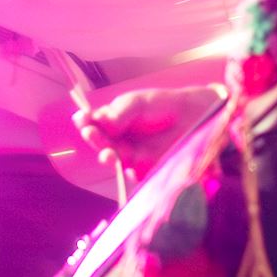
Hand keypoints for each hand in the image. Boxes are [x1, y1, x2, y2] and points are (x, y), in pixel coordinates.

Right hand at [74, 85, 221, 182]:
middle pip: (101, 144)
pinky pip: (135, 175)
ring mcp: (130, 156)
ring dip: (108, 158)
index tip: (82, 119)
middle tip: (90, 133)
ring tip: (107, 155)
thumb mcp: (138, 102)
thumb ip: (120, 111)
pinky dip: (132, 174)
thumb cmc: (163, 105)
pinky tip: (131, 169)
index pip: (93, 124)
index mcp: (111, 122)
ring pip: (114, 161)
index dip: (85, 122)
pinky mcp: (145, 169)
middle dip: (94, 140)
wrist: (194, 115)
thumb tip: (102, 123)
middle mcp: (117, 141)